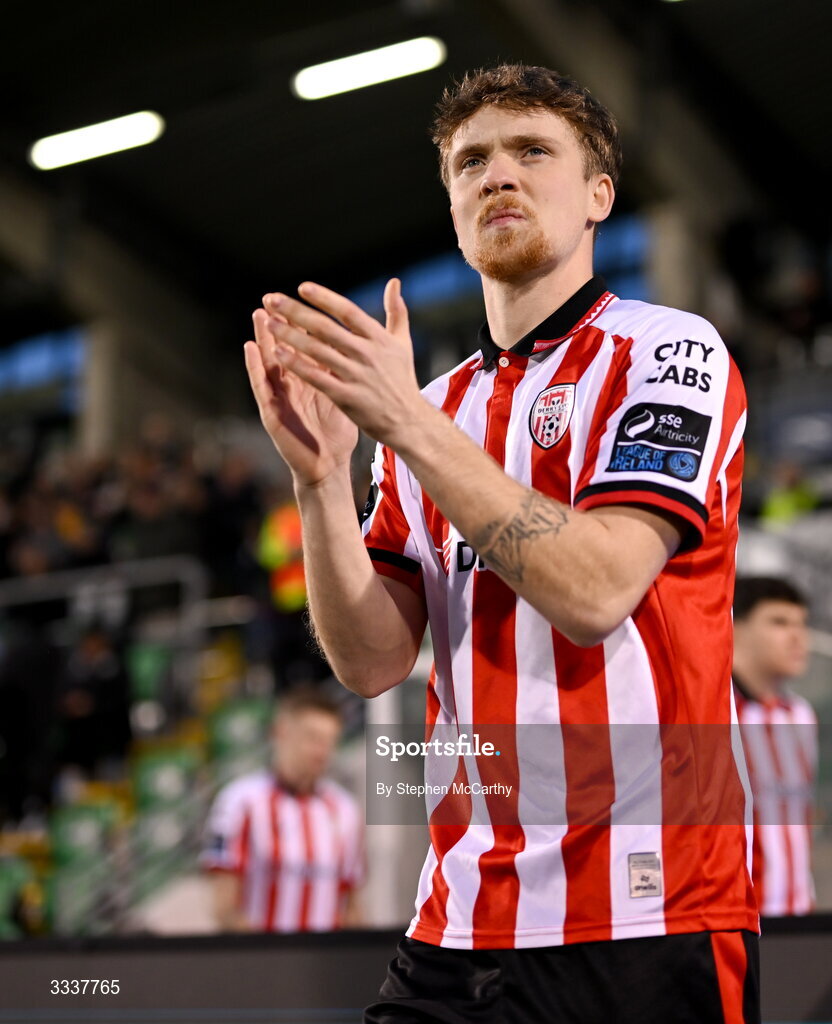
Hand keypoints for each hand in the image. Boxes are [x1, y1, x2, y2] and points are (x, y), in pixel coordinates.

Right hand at [244, 306, 357, 486]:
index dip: (301, 323)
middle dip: (278, 324)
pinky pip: (261, 387)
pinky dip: (254, 367)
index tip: (301, 296)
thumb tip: (356, 345)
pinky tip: (249, 349)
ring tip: (259, 314)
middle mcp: (292, 385)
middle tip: (272, 297)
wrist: (328, 467)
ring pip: (269, 362)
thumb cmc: (334, 433)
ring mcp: (280, 397)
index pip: (304, 346)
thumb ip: (343, 371)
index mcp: (310, 379)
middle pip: (283, 349)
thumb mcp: (342, 395)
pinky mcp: (272, 413)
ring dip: (262, 339)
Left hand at [261, 278, 426, 446]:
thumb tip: (394, 282)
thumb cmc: (402, 380)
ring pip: (317, 351)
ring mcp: (357, 376)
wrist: (408, 421)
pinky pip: (317, 377)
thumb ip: (396, 312)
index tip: (302, 287)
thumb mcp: (402, 343)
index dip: (324, 298)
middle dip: (296, 312)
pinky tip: (278, 354)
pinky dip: (297, 365)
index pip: (348, 311)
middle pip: (326, 328)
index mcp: (379, 338)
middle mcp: (368, 354)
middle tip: (272, 299)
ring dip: (290, 335)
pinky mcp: (348, 397)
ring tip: (269, 323)